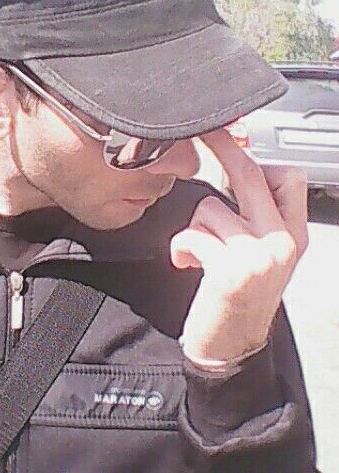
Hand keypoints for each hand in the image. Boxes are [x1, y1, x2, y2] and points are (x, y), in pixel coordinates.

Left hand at [171, 128, 308, 366]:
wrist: (233, 344)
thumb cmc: (242, 295)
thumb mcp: (265, 254)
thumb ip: (257, 215)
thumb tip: (236, 167)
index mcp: (293, 234)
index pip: (288, 177)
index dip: (257, 155)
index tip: (235, 141)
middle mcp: (282, 242)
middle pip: (250, 175)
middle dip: (221, 146)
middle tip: (204, 130)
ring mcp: (259, 256)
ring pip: (210, 208)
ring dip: (195, 229)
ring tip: (200, 253)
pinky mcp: (231, 271)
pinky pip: (192, 235)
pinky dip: (180, 248)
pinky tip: (187, 264)